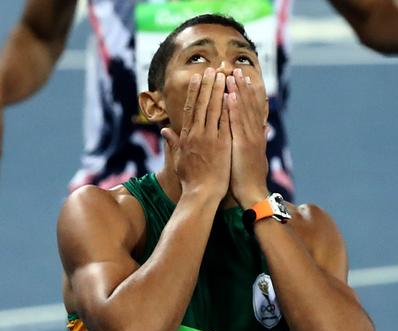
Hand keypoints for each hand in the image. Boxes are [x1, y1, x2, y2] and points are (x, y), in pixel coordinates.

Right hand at [161, 68, 231, 200]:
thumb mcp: (178, 159)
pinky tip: (233, 95)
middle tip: (213, 69)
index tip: (199, 78)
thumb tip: (164, 130)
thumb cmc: (190, 180)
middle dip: (208, 85)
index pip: (190, 108)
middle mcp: (196, 133)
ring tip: (223, 75)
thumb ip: (173, 142)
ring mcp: (209, 137)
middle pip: (202, 104)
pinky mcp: (222, 144)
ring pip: (214, 108)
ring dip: (219, 90)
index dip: (195, 92)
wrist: (201, 193)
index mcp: (186, 136)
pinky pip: (226, 121)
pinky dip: (228, 107)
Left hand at [226, 68, 268, 207]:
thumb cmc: (247, 178)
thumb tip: (262, 128)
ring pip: (244, 110)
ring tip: (233, 75)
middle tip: (237, 69)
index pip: (250, 109)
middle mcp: (254, 133)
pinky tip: (231, 96)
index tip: (241, 78)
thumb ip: (254, 140)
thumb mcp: (250, 155)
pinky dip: (235, 109)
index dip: (246, 93)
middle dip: (243, 86)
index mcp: (254, 135)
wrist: (252, 193)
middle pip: (249, 105)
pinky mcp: (244, 144)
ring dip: (239, 92)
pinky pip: (238, 123)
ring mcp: (250, 138)